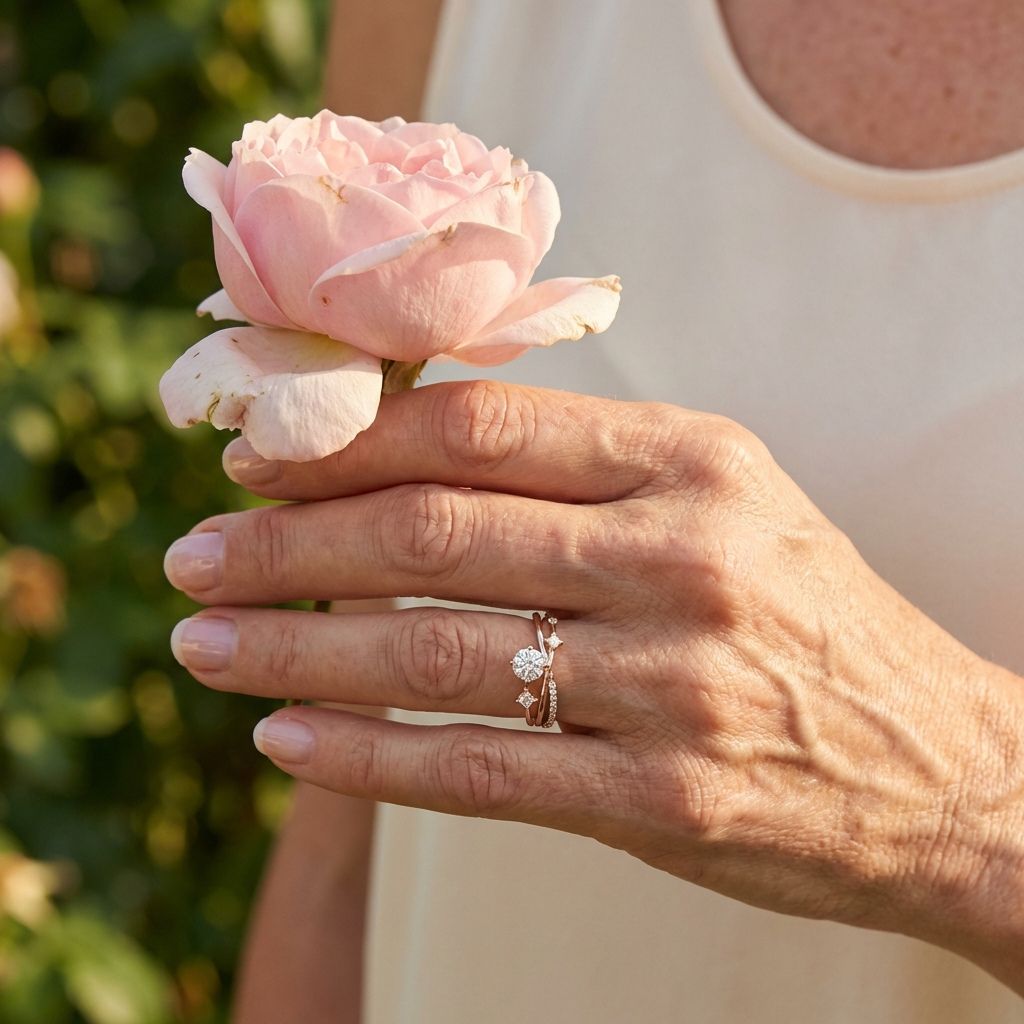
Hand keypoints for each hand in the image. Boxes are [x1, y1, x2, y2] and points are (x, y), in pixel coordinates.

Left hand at [165, 380, 1023, 987]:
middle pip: (436, 530)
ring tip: (208, 645)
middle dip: (289, 543)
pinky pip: (480, 769)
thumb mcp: (720, 500)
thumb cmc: (806, 615)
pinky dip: (369, 755)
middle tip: (194, 555)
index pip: (481, 428)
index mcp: (693, 460)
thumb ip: (582, 471)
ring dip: (300, 647)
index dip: (348, 443)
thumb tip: (408, 451)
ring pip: (439, 650)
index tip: (256, 463)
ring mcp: (673, 682)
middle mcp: (683, 556)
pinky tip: (289, 740)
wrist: (938, 763)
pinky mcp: (663, 800)